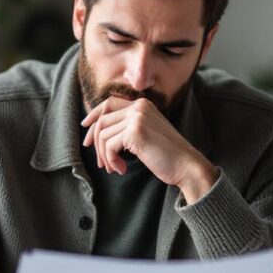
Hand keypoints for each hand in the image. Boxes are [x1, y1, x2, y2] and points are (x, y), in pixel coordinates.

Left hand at [81, 97, 216, 202]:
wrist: (186, 166)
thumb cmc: (167, 155)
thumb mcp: (147, 134)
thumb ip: (128, 127)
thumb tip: (97, 132)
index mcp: (143, 104)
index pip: (109, 103)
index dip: (94, 114)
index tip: (85, 127)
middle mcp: (139, 106)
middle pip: (102, 120)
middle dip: (96, 142)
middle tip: (100, 162)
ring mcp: (137, 118)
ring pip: (103, 135)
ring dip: (105, 156)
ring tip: (115, 168)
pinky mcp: (135, 132)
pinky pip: (109, 146)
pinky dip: (112, 160)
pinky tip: (122, 169)